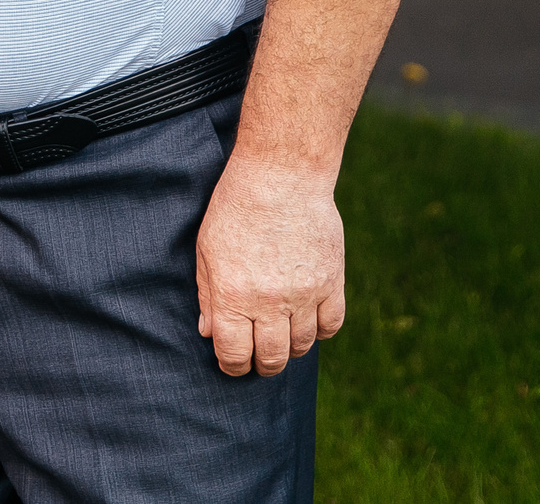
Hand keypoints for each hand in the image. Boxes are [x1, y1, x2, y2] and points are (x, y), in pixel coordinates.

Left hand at [194, 154, 345, 377]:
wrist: (281, 175)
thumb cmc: (235, 208)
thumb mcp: (207, 249)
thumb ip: (208, 294)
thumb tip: (209, 332)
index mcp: (233, 294)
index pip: (234, 354)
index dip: (233, 365)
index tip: (234, 362)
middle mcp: (269, 301)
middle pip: (271, 358)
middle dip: (262, 365)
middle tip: (259, 358)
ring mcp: (304, 293)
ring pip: (301, 346)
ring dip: (290, 348)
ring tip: (281, 335)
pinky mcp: (332, 281)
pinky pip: (331, 325)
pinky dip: (319, 330)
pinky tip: (308, 320)